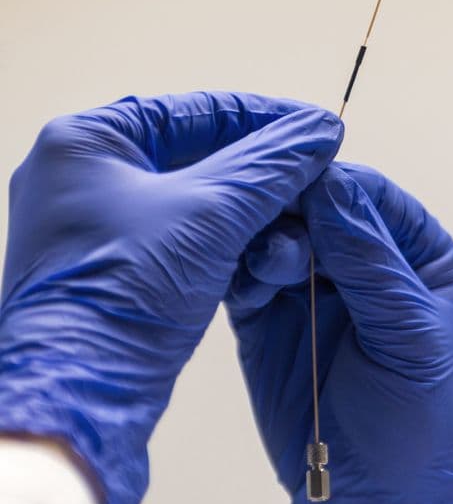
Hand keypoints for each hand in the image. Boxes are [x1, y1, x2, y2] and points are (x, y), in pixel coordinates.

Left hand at [0, 92, 342, 503]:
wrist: (82, 394)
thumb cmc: (121, 293)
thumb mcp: (212, 212)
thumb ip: (273, 163)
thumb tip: (321, 129)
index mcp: (87, 141)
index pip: (198, 109)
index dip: (267, 118)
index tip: (316, 130)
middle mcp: (83, 175)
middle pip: (199, 154)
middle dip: (261, 171)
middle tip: (313, 174)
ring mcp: (95, 223)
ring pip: (197, 197)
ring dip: (251, 208)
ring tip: (296, 216)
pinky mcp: (115, 266)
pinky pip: (185, 234)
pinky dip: (228, 238)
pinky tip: (266, 250)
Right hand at [227, 162, 452, 503]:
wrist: (376, 502)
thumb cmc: (418, 423)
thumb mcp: (407, 338)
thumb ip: (370, 262)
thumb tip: (331, 187)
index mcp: (417, 254)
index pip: (370, 196)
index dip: (335, 185)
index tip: (298, 181)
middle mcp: (364, 261)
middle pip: (316, 207)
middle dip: (291, 211)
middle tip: (271, 227)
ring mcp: (314, 287)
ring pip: (276, 234)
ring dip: (264, 241)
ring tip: (267, 270)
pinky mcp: (268, 317)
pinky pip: (245, 275)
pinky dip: (238, 272)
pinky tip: (244, 285)